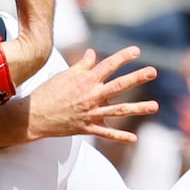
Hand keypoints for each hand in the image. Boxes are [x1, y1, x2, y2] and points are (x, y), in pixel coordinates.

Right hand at [19, 47, 157, 142]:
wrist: (35, 116)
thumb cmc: (48, 93)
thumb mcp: (64, 75)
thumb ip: (82, 66)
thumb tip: (93, 54)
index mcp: (86, 80)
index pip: (108, 65)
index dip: (123, 57)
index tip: (137, 51)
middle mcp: (92, 96)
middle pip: (119, 85)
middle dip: (137, 78)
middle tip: (153, 72)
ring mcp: (91, 113)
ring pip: (119, 110)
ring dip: (138, 108)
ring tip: (155, 106)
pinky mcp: (87, 128)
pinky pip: (106, 133)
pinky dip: (120, 137)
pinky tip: (134, 138)